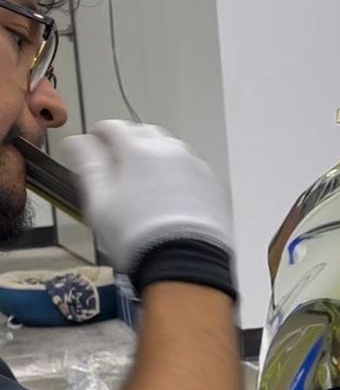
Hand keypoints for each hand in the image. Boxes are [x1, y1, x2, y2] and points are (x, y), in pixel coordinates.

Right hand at [58, 121, 233, 276]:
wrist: (184, 262)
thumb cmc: (135, 235)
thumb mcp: (99, 201)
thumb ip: (87, 164)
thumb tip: (77, 142)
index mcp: (137, 149)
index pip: (113, 127)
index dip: (100, 136)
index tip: (95, 147)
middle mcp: (170, 151)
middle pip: (145, 134)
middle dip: (130, 143)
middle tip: (121, 166)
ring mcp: (196, 167)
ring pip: (172, 151)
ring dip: (157, 159)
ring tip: (148, 185)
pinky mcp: (213, 186)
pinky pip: (192, 171)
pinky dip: (180, 176)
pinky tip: (173, 198)